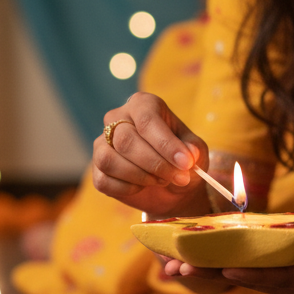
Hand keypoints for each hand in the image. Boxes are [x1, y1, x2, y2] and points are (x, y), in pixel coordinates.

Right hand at [92, 93, 210, 216]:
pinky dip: (128, 189)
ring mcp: (103, 144)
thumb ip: (193, 150)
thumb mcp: (196, 152)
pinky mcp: (97, 170)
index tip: (185, 163)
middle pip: (126, 140)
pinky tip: (143, 187)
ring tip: (161, 180)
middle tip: (178, 177)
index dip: (165, 143)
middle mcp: (117, 118)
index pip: (146, 119)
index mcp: (143, 105)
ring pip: (109, 160)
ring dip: (140, 176)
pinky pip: (104, 180)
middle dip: (155, 164)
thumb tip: (187, 154)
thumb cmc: (183, 162)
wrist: (173, 188)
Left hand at [163, 202, 293, 293]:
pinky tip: (190, 252)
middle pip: (250, 279)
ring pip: (241, 273)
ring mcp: (284, 275)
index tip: (225, 268)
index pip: (278, 279)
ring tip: (172, 263)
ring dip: (207, 268)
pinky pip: (243, 263)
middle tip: (178, 268)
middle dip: (214, 273)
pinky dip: (217, 258)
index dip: (252, 274)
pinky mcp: (274, 264)